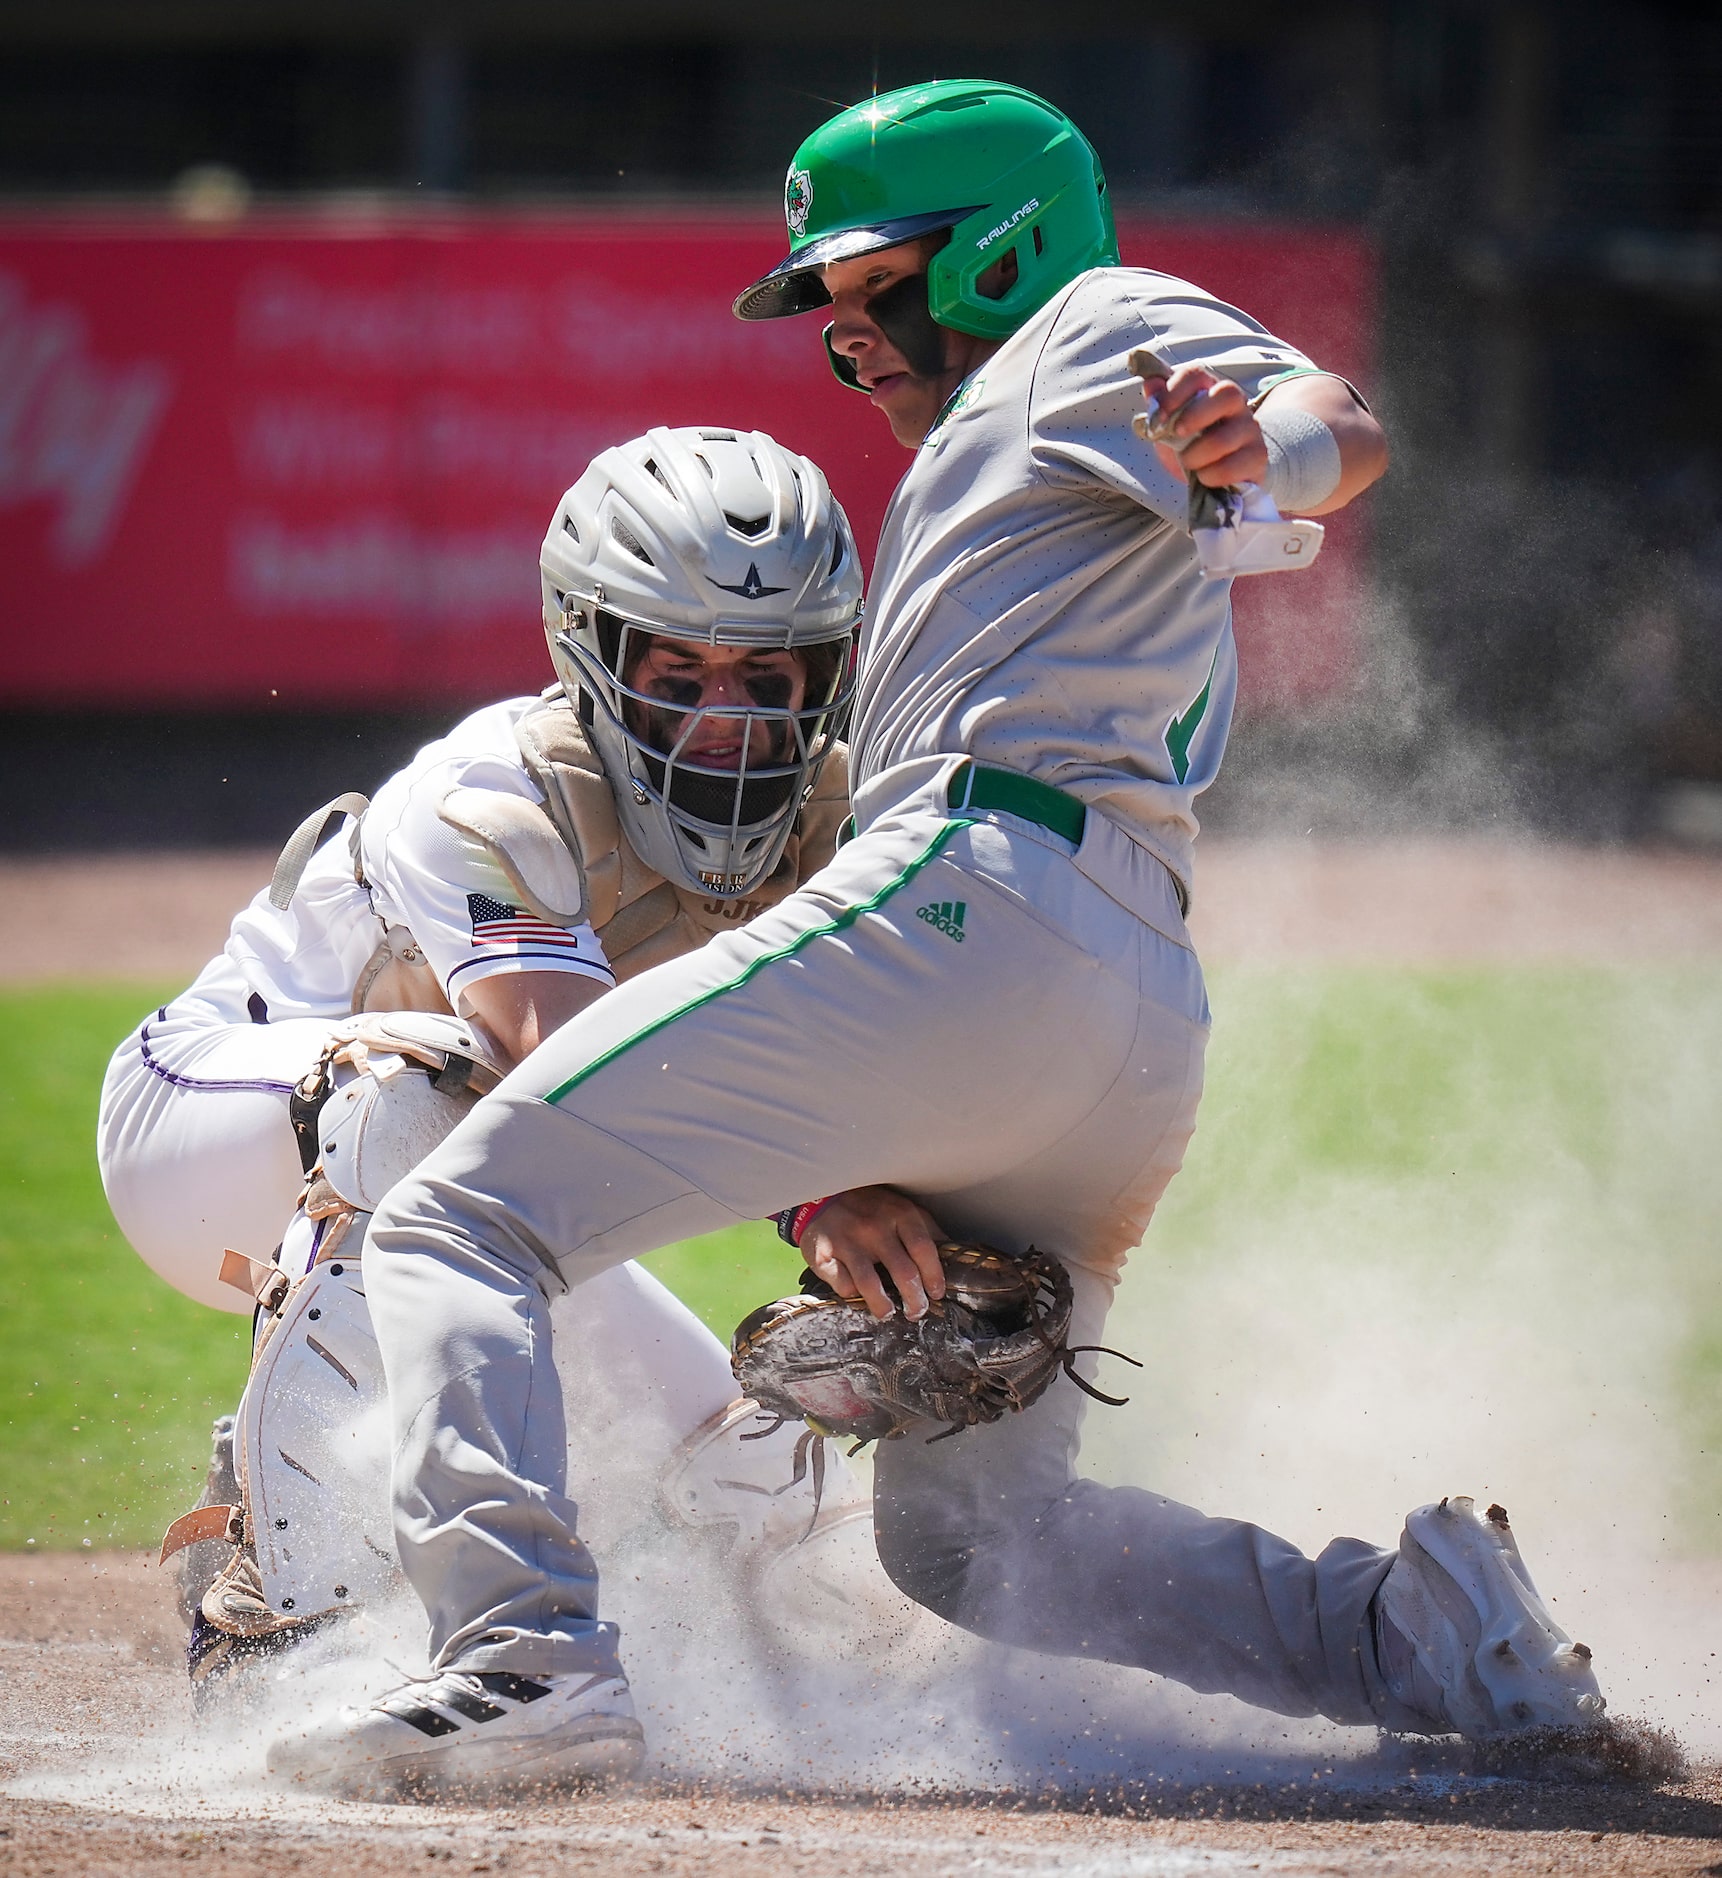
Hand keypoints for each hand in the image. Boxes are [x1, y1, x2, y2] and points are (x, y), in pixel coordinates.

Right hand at [801, 1185, 946, 1320]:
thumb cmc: (869, 1206)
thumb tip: (953, 1253)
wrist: (821, 1195)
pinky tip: (857, 1295)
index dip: (934, 1276)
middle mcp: (874, 1227)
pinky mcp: (823, 1255)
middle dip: (914, 1300)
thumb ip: (926, 1229)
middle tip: (916, 1311)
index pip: (924, 1250)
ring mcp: (847, 1241)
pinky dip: (852, 1295)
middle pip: (903, 1273)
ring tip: (888, 1312)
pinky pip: (842, 1285)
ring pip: (870, 1285)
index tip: (937, 1293)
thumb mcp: (901, 1207)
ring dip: (883, 1306)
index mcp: (899, 1214)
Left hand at [1134, 361, 1267, 490]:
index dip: (1173, 392)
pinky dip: (1210, 476)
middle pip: (1226, 393)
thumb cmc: (1193, 446)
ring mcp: (1250, 430)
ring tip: (1188, 463)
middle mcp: (1237, 404)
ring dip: (1195, 456)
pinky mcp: (1257, 457)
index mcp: (1210, 390)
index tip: (1158, 417)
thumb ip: (1160, 406)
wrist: (1219, 477)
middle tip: (1176, 435)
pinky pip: (1231, 467)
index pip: (1196, 375)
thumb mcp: (1170, 428)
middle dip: (1194, 416)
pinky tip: (1205, 477)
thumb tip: (1151, 384)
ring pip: (1223, 438)